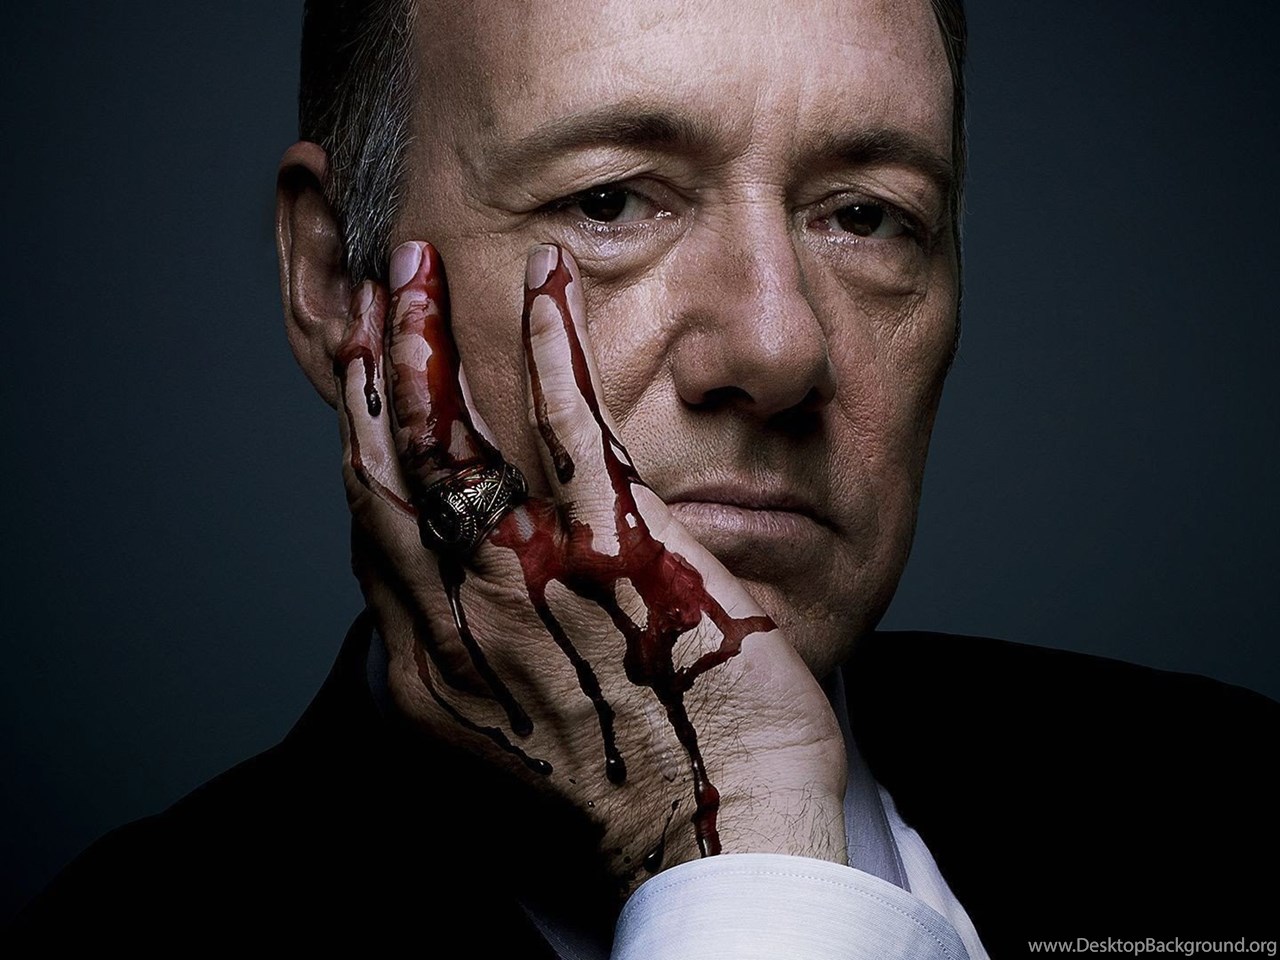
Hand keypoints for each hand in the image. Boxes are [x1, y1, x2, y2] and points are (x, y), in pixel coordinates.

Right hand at [334, 240, 846, 891]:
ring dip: (426, 342)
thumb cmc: (644, 774)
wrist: (725, 823)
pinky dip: (551, 341)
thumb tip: (466, 589)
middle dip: (372, 372)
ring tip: (418, 271)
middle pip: (391, 470)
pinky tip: (546, 281)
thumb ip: (483, 649)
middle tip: (372, 295)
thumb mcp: (528, 722)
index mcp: (437, 661)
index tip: (360, 375)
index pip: (375, 527)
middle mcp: (464, 614)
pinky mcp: (618, 545)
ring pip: (452, 440)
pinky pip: (568, 423)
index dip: (360, 439)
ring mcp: (535, 574)